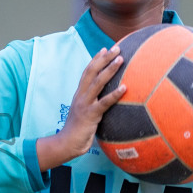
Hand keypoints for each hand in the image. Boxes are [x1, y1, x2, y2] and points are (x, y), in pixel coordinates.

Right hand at [36, 45, 125, 168]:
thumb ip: (93, 105)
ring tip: (121, 59)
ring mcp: (85, 105)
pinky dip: (114, 95)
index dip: (96, 59)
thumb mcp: (85, 114)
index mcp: (79, 94)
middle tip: (116, 48)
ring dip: (110, 70)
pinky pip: (104, 103)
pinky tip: (125, 88)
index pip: (87, 72)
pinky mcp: (90, 115)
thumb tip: (105, 102)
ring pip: (98, 83)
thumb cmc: (78, 131)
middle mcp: (81, 96)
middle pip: (92, 72)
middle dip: (104, 58)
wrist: (67, 144)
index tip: (105, 49)